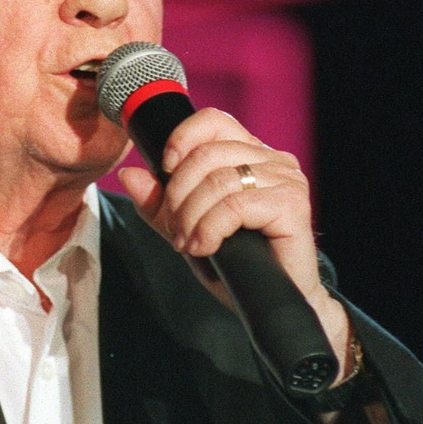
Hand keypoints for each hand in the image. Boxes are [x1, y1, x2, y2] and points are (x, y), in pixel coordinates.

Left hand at [115, 108, 350, 366]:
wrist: (278, 302)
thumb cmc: (239, 266)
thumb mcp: (189, 230)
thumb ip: (160, 204)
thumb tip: (129, 174)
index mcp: (251, 154)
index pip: (213, 121)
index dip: (181, 139)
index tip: (165, 171)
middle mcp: (273, 160)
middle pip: (207, 153)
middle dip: (178, 194)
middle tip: (176, 229)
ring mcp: (286, 180)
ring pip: (218, 180)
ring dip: (191, 216)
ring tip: (189, 243)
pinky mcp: (292, 204)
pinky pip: (235, 206)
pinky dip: (210, 229)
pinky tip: (206, 248)